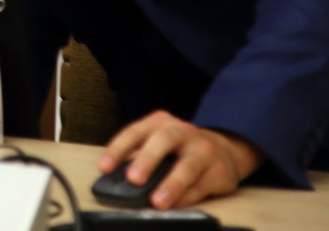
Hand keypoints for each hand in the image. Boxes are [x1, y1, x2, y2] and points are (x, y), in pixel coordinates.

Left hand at [98, 110, 263, 209]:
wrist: (224, 150)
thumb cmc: (180, 148)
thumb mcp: (158, 142)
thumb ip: (139, 155)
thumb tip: (115, 180)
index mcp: (160, 122)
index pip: (134, 132)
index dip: (118, 149)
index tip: (104, 167)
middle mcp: (182, 132)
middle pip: (163, 141)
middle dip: (147, 160)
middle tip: (133, 179)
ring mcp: (203, 150)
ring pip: (187, 167)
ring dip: (171, 185)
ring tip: (157, 202)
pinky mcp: (220, 171)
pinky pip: (201, 186)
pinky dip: (186, 198)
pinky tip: (175, 205)